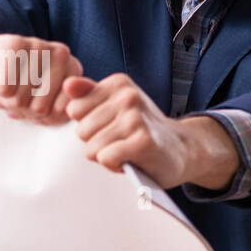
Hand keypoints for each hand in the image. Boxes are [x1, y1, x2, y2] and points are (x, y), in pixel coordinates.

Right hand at [0, 32, 83, 124]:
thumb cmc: (17, 81)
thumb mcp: (39, 101)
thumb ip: (54, 114)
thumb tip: (50, 114)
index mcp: (72, 69)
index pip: (60, 112)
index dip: (41, 118)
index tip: (32, 105)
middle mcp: (61, 54)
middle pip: (39, 109)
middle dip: (22, 109)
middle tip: (14, 96)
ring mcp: (39, 46)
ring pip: (20, 99)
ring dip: (6, 100)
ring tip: (6, 86)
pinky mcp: (13, 44)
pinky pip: (5, 89)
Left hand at [64, 73, 237, 190]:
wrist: (183, 149)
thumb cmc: (143, 129)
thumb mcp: (116, 105)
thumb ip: (89, 94)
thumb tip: (67, 84)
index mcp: (118, 84)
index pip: (73, 109)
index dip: (88, 125)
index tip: (109, 127)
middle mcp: (127, 97)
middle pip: (81, 131)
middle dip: (96, 143)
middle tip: (120, 141)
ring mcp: (136, 118)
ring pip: (91, 148)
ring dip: (107, 156)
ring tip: (127, 151)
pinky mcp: (143, 142)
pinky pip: (106, 158)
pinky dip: (115, 166)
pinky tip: (131, 160)